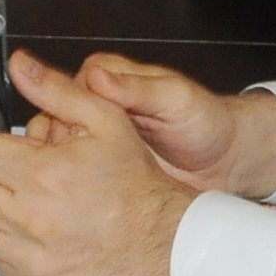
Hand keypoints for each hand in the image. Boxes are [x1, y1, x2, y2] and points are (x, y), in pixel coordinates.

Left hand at [0, 49, 196, 275]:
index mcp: (43, 175)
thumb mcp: (104, 118)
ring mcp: (32, 258)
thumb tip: (19, 63)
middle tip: (16, 175)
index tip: (19, 151)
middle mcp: (32, 221)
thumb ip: (55, 90)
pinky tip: (33, 230)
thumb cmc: (132, 176)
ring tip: (21, 201)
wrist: (162, 236)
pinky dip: (4, 243)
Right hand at [75, 53, 275, 201]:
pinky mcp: (100, 168)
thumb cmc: (207, 121)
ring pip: (55, 151)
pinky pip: (72, 173)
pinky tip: (82, 199)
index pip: (60, 91)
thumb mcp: (175, 99)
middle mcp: (94, 104)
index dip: (61, 117)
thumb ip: (136, 88)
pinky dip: (71, 185)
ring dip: (60, 168)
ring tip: (77, 187)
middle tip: (74, 170)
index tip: (71, 139)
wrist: (226, 160)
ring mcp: (95, 138)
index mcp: (105, 75)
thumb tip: (96, 76)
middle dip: (56, 147)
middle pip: (50, 122)